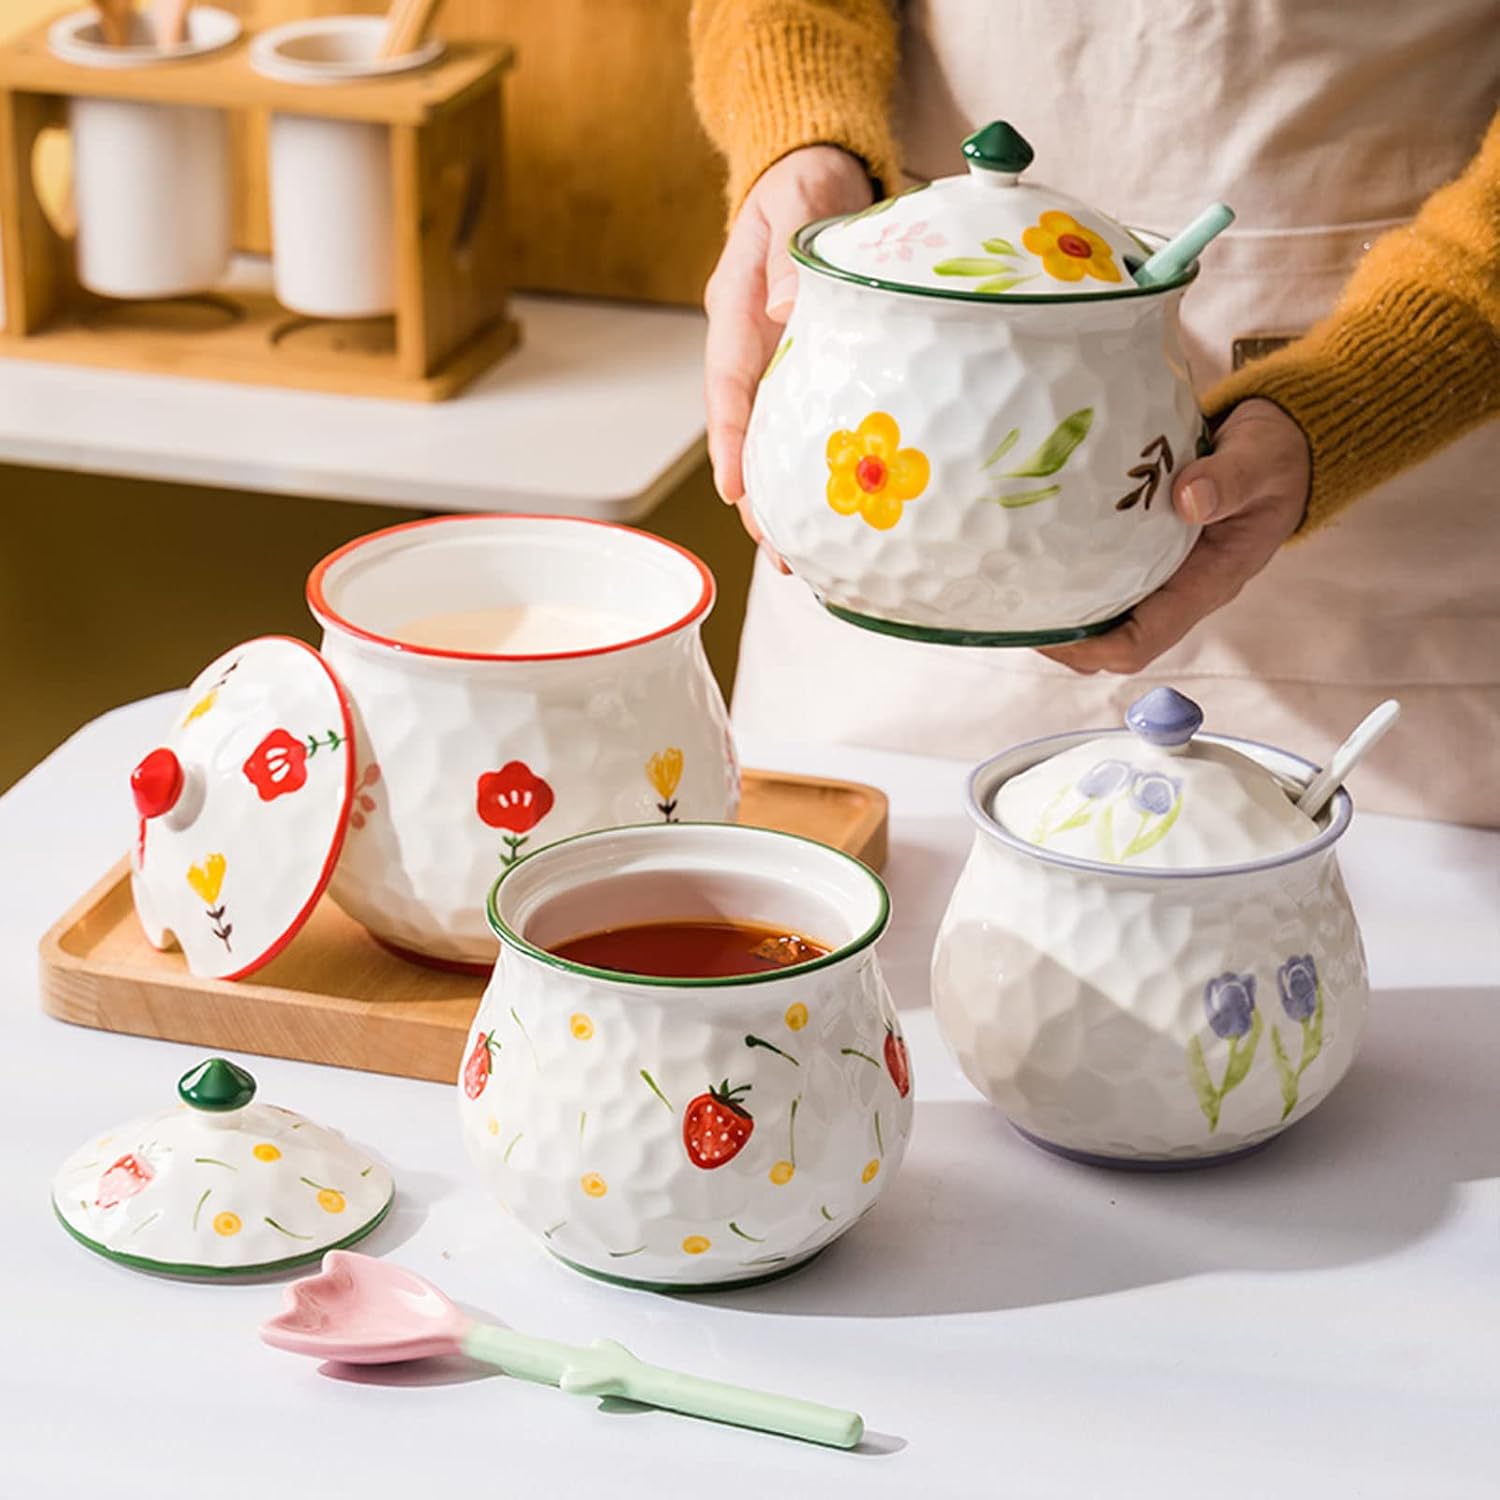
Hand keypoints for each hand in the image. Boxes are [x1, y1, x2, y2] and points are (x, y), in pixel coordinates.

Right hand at [703, 147, 874, 557]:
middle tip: (781, 553)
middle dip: (760, 498)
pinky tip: (844, 512)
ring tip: (808, 558)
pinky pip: (815, 424)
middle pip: (751, 434)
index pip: (728, 386)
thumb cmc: (806, 181)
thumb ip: (791, 255)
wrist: (822, 169)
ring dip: (790, 499)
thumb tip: (786, 310)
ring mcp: (784, 361)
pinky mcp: (818, 367)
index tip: (737, 492)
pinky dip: (823, 469)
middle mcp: (756, 347)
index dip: (732, 443)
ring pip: (780, 440)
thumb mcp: (799, 202)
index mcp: (738, 312)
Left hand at [1040, 399, 1310, 673]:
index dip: (1092, 648)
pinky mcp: (1147, 550)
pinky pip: (1104, 574)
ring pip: (1103, 613)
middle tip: (1014, 607)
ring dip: (1062, 608)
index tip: (1049, 631)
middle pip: (1110, 641)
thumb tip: (1185, 499)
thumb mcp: (1262, 462)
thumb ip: (1230, 479)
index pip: (1142, 642)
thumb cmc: (1276, 459)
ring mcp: (1162, 573)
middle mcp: (1179, 590)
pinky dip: (1071, 569)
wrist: (1282, 447)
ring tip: (1015, 583)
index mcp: (1207, 584)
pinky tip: (1038, 545)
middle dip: (1062, 637)